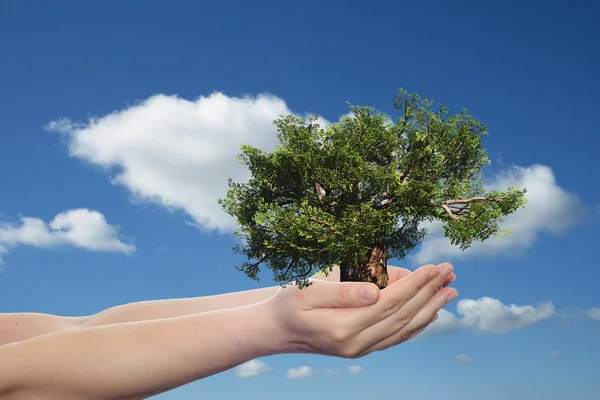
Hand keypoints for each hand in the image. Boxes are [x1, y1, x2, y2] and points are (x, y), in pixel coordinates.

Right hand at [267, 263, 456, 358]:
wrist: (274, 331)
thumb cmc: (287, 304)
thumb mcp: (307, 291)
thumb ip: (342, 291)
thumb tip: (377, 290)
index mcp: (343, 327)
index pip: (391, 303)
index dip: (416, 284)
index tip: (434, 267)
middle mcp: (356, 344)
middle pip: (403, 316)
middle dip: (430, 293)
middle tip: (450, 273)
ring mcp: (360, 349)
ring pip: (404, 329)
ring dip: (430, 309)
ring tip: (450, 291)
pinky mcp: (361, 349)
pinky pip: (396, 337)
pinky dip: (416, 325)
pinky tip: (430, 314)